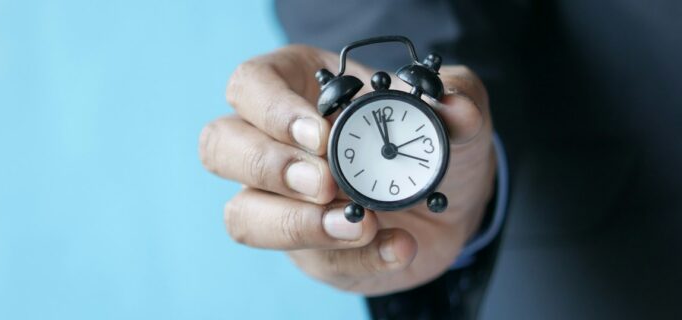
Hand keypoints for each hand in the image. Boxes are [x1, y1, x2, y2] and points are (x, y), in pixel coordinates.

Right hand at [200, 45, 494, 294]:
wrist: (452, 203)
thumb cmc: (434, 142)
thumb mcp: (456, 114)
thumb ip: (460, 104)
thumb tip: (454, 109)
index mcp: (296, 85)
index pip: (251, 85)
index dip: (274, 110)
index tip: (322, 135)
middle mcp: (272, 140)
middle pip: (221, 145)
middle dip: (269, 167)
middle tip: (326, 183)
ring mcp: (277, 199)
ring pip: (241, 215)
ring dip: (295, 225)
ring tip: (357, 224)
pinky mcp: (301, 246)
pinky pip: (306, 257)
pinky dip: (353, 257)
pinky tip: (397, 246)